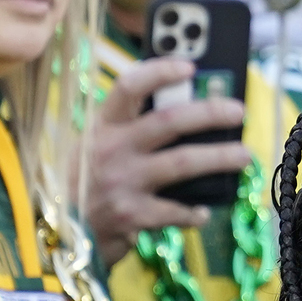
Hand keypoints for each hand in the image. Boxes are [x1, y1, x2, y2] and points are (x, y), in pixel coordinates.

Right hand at [79, 58, 251, 266]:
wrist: (58, 234)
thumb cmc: (88, 181)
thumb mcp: (98, 146)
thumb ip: (132, 127)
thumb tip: (189, 105)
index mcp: (103, 126)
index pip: (128, 88)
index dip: (159, 72)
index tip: (189, 66)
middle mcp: (110, 150)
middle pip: (168, 122)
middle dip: (208, 112)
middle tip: (237, 110)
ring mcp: (121, 183)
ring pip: (182, 163)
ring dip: (218, 158)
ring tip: (243, 155)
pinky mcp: (130, 216)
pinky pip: (173, 211)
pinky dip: (192, 212)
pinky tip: (204, 211)